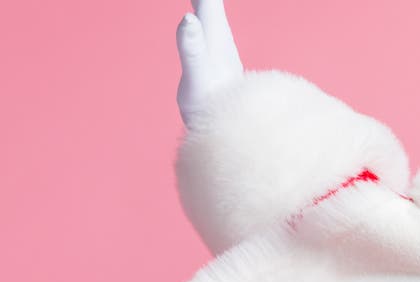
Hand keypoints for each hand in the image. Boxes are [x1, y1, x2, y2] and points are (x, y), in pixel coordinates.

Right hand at [177, 0, 244, 128]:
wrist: (230, 130)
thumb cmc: (213, 105)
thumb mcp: (198, 76)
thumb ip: (192, 47)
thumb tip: (189, 18)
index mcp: (214, 31)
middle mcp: (218, 34)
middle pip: (209, 1)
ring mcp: (216, 45)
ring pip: (209, 9)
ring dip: (203, 1)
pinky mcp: (213, 57)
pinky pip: (205, 25)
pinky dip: (199, 13)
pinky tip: (196, 15)